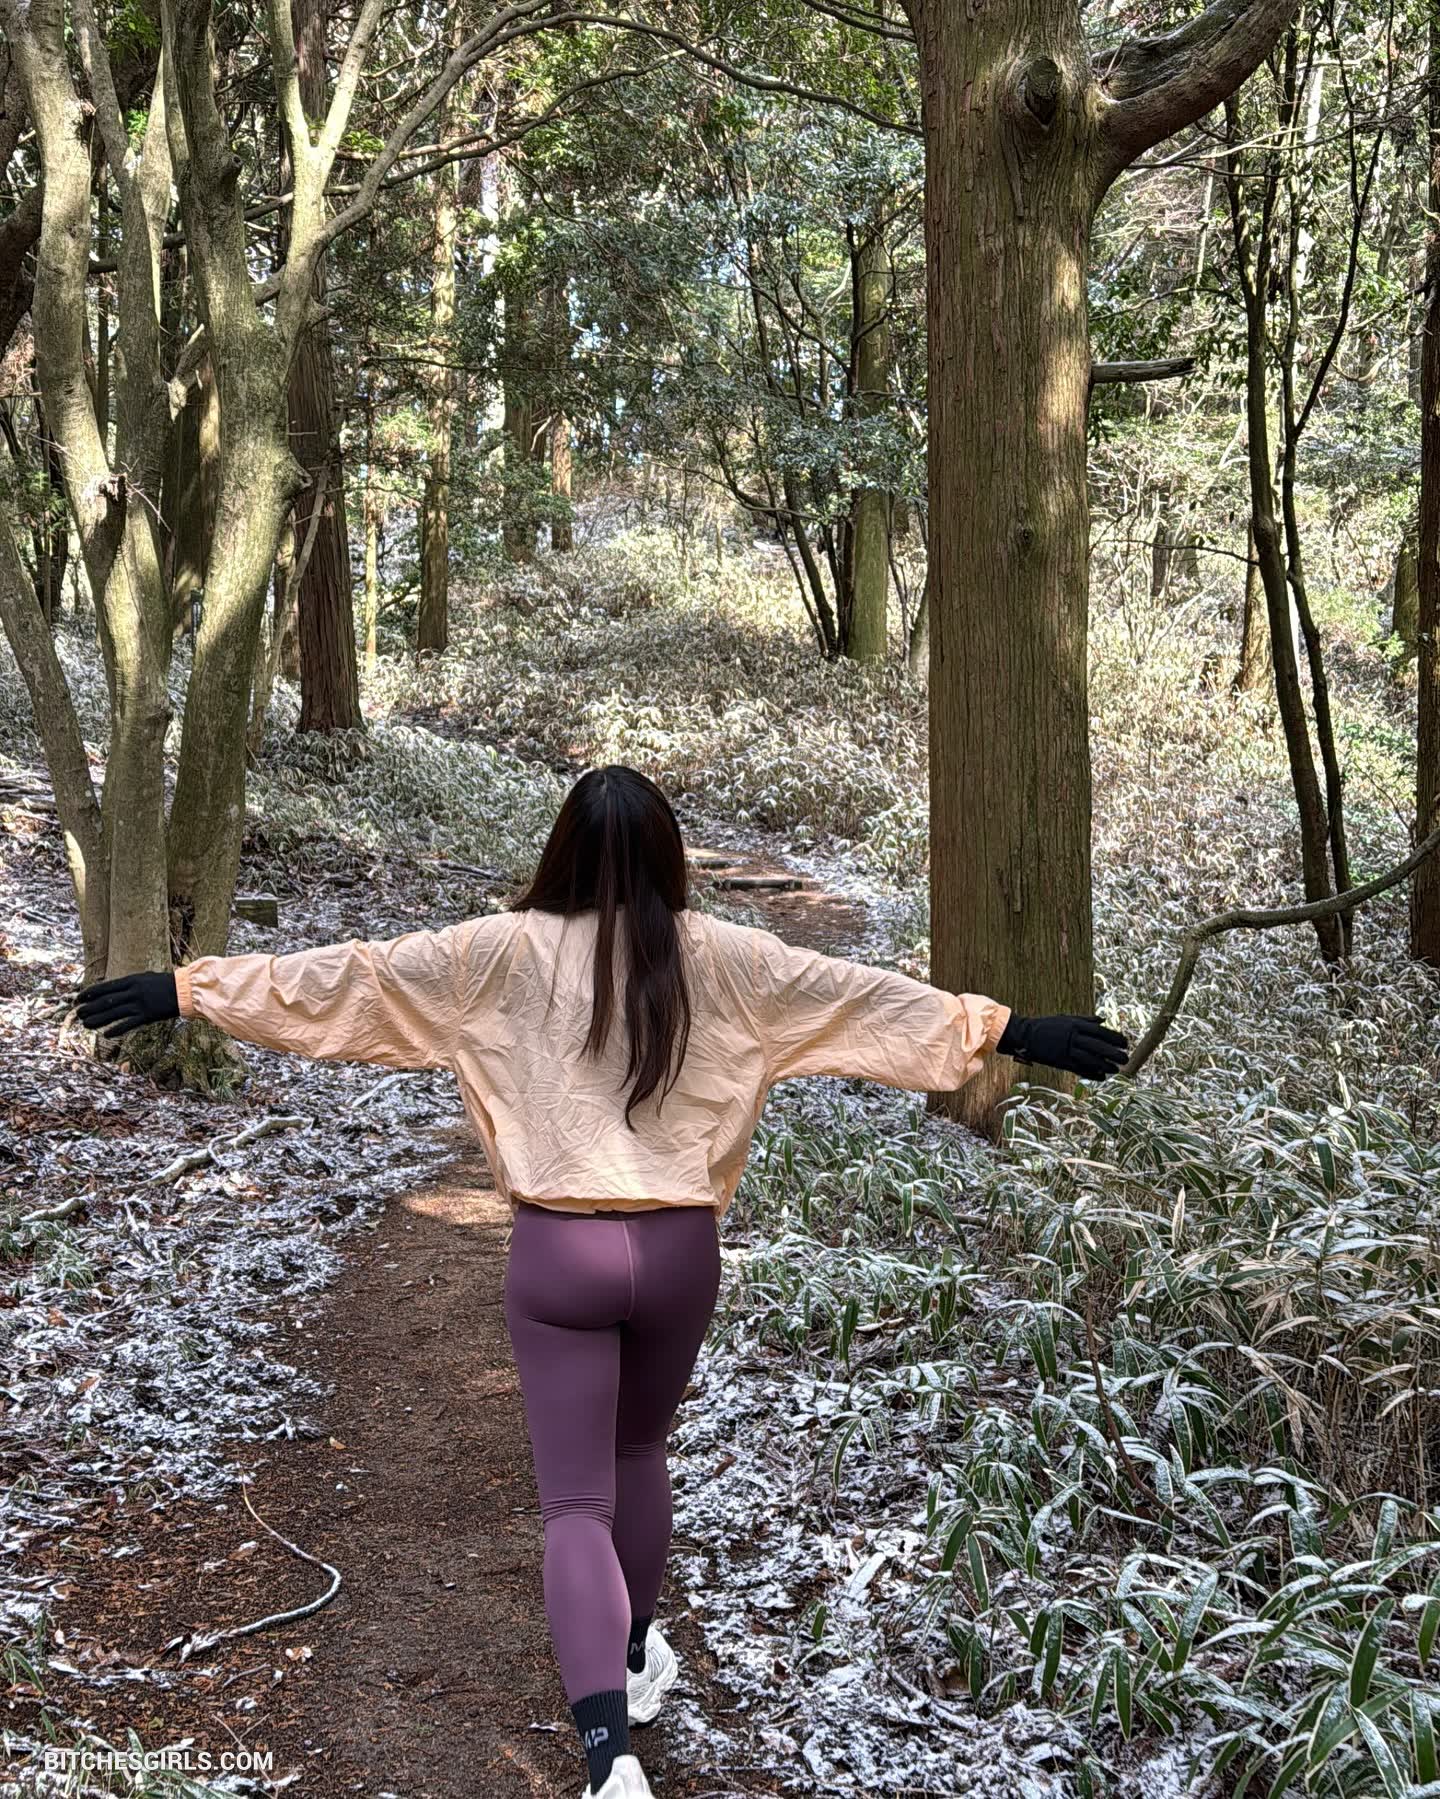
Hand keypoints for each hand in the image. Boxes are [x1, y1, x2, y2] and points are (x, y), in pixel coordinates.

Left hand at [74, 972, 178, 1037]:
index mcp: (132, 980)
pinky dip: (116, 1029)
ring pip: (114, 1014)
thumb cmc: (164, 983)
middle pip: (106, 1001)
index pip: (106, 987)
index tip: (78, 998)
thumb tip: (113, 989)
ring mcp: (140, 1004)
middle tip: (77, 1014)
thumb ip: (129, 984)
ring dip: (98, 1019)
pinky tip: (106, 1034)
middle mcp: (133, 992)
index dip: (90, 993)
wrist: (184, 991)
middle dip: (90, 1008)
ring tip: (86, 1024)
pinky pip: (128, 1024)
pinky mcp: (147, 1016)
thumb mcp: (145, 978)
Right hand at [998, 1012, 1128, 1079]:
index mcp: (1075, 1025)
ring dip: (1105, 1065)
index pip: (1100, 1031)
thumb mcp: (1066, 1018)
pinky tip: (1101, 1077)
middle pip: (1098, 1046)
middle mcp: (1072, 1037)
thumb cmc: (1048, 1025)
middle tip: (1125, 1058)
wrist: (1026, 1035)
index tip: (1125, 1043)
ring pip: (1090, 1059)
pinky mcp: (1061, 1061)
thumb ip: (1086, 1020)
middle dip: (1113, 1053)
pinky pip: (1079, 1069)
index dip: (1114, 1038)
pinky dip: (1091, 1074)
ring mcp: (1066, 1050)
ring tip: (1116, 1070)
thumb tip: (1103, 1020)